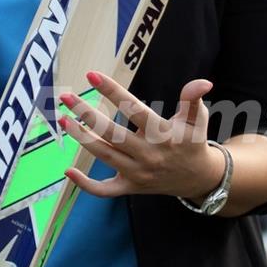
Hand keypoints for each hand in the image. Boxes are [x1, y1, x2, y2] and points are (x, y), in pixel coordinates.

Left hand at [59, 71, 224, 199]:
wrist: (198, 179)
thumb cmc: (192, 142)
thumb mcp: (196, 119)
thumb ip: (193, 98)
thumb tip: (203, 82)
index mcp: (162, 134)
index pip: (133, 109)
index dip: (112, 91)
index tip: (92, 75)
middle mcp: (148, 154)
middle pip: (112, 133)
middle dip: (86, 114)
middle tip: (66, 97)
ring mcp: (137, 173)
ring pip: (104, 155)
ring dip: (81, 138)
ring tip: (63, 119)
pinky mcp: (130, 187)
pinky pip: (105, 190)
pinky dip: (86, 185)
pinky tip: (68, 170)